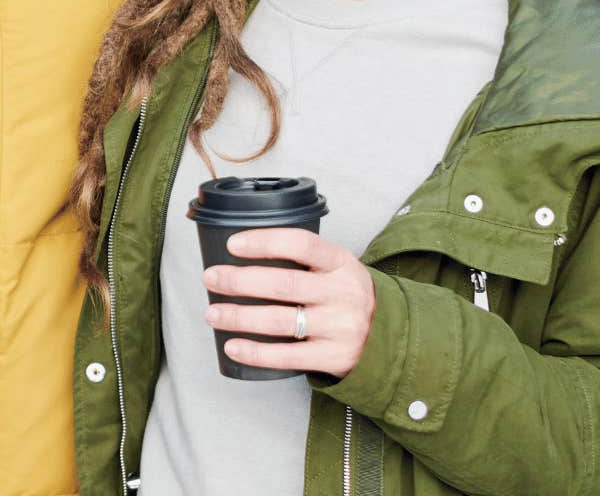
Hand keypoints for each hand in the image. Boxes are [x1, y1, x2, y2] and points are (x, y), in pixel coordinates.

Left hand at [202, 229, 374, 378]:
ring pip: (279, 320)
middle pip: (283, 284)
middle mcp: (344, 294)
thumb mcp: (336, 269)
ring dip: (238, 317)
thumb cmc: (345, 296)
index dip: (264, 242)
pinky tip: (231, 346)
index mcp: (342, 263)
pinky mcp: (333, 357)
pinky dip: (254, 352)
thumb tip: (241, 249)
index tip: (232, 245)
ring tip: (213, 313)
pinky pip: (286, 356)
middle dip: (239, 281)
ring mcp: (340, 327)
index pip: (301, 244)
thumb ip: (303, 259)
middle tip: (211, 278)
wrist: (389, 338)